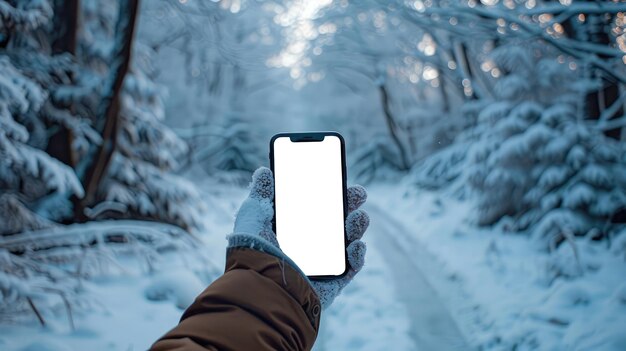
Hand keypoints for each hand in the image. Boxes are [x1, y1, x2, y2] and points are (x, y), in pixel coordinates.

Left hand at [232, 167, 369, 308]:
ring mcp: (321, 267)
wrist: (261, 285)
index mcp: (291, 233)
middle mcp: (307, 249)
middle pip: (336, 224)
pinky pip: (351, 268)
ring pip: (347, 243)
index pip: (314, 209)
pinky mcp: (331, 284)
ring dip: (357, 227)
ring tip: (358, 217)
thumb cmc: (252, 252)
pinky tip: (356, 244)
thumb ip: (260, 195)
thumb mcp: (253, 217)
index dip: (329, 193)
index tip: (339, 178)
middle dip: (350, 206)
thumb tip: (264, 172)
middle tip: (358, 194)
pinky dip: (358, 255)